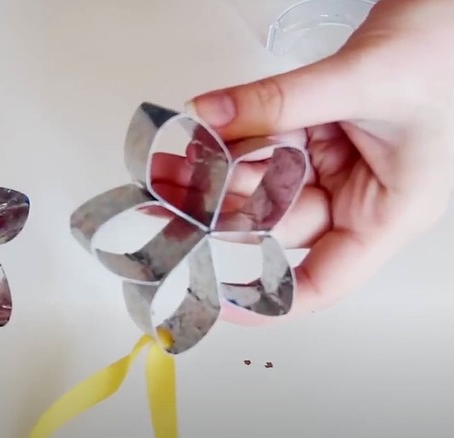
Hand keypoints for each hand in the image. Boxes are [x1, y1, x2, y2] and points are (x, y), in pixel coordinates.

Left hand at [182, 0, 453, 323]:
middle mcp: (360, 196)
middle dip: (220, 210)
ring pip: (265, 180)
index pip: (323, 280)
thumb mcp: (362, 82)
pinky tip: (203, 132)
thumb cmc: (446, 50)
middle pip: (277, 221)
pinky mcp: (321, 132)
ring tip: (171, 164)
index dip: (268, 300)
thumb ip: (282, 100)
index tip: (213, 296)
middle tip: (168, 198)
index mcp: (388, 212)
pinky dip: (237, 136)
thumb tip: (212, 113)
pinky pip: (269, 142)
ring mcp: (339, 163)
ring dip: (219, 170)